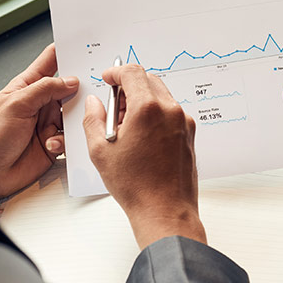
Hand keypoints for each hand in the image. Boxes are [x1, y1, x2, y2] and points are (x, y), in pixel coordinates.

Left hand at [0, 44, 77, 197]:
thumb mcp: (17, 105)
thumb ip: (44, 89)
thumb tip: (70, 81)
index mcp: (27, 87)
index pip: (49, 62)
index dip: (65, 51)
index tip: (83, 44)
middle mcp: (40, 103)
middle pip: (69, 88)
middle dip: (80, 88)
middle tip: (90, 88)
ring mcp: (48, 122)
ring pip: (74, 114)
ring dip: (74, 119)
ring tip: (64, 125)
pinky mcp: (54, 142)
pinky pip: (71, 137)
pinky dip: (65, 141)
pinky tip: (51, 144)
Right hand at [83, 65, 205, 249]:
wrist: (165, 211)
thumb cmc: (137, 186)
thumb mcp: (100, 151)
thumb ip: (93, 120)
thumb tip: (94, 104)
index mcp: (148, 109)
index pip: (133, 72)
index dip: (116, 72)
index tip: (108, 78)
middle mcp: (170, 111)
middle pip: (149, 80)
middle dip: (129, 87)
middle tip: (113, 107)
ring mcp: (183, 123)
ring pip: (161, 96)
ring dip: (142, 101)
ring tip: (126, 127)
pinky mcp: (189, 135)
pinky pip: (170, 113)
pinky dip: (155, 115)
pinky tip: (142, 137)